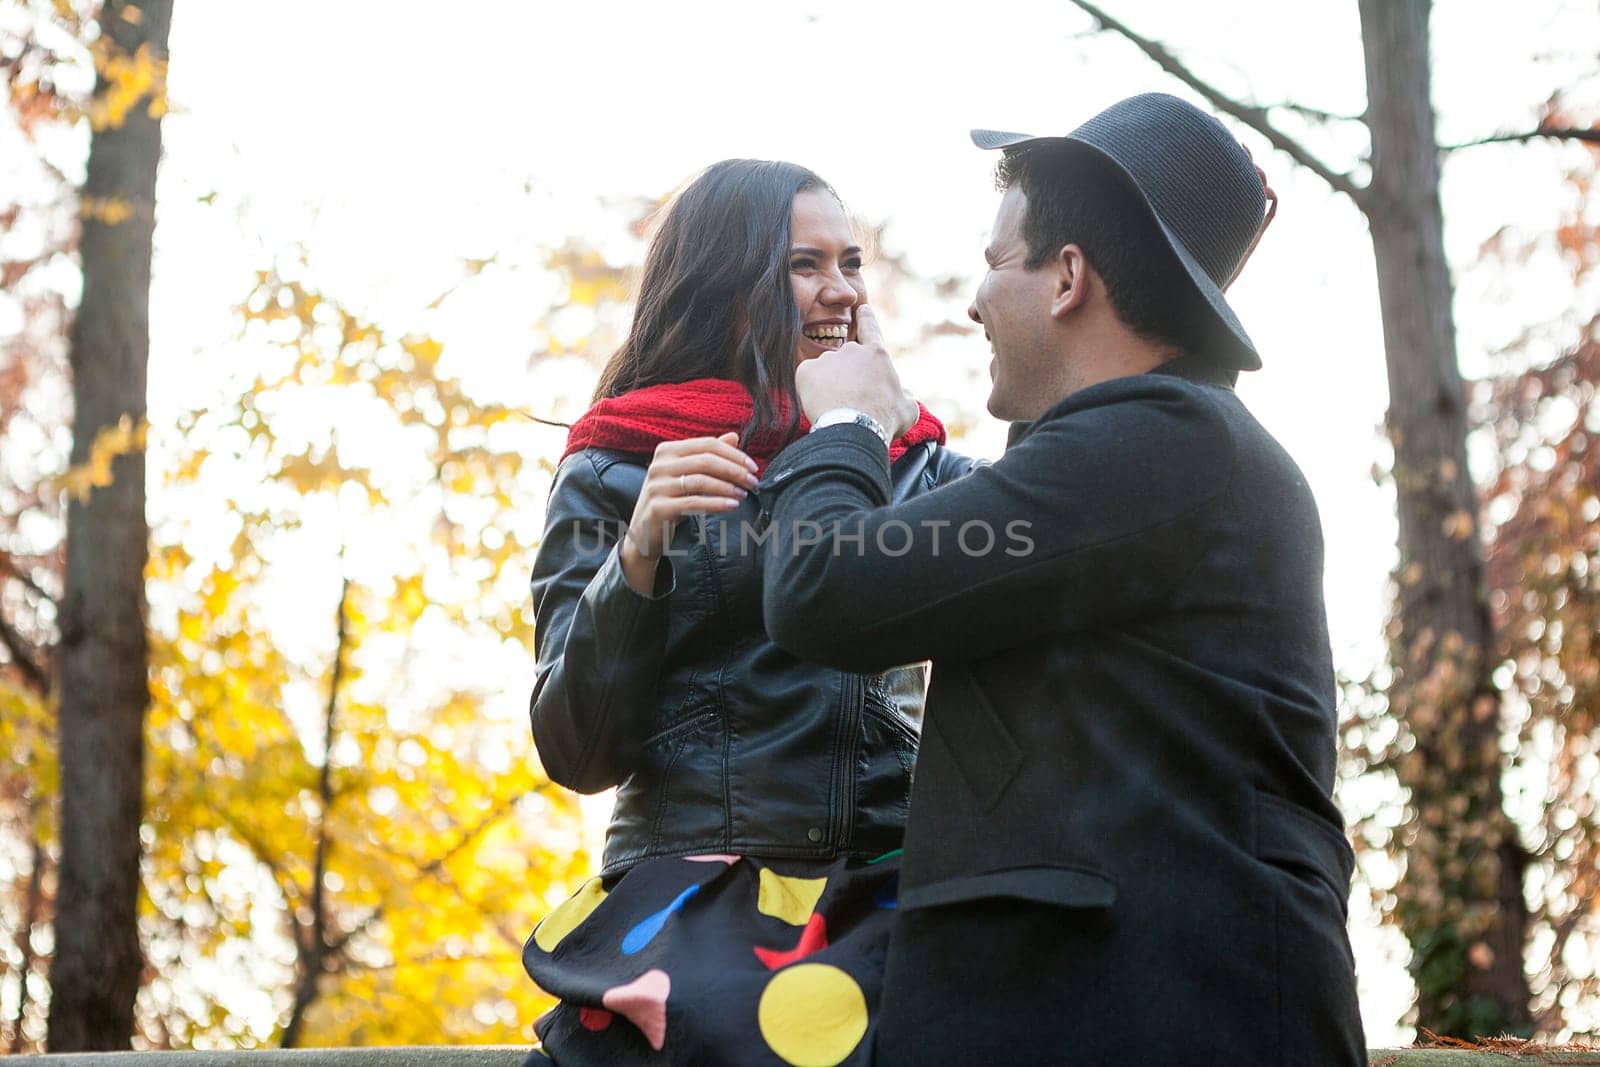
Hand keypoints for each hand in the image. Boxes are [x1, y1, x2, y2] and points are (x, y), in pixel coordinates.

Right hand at [619, 433, 758, 592]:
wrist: (644, 533)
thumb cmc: (671, 501)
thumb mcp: (688, 475)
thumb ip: (708, 455)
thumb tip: (734, 437)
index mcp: (667, 451)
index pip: (707, 445)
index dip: (734, 454)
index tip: (753, 467)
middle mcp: (659, 465)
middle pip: (705, 460)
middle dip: (734, 470)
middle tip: (753, 482)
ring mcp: (657, 486)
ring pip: (701, 480)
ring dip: (728, 487)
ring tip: (744, 495)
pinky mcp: (658, 507)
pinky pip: (694, 502)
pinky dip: (717, 503)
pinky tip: (732, 506)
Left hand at [794, 305, 918, 436]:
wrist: (854, 429)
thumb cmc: (884, 420)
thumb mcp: (907, 408)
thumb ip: (902, 394)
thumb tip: (900, 393)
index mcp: (877, 354)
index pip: (870, 328)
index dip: (866, 318)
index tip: (862, 309)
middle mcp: (851, 350)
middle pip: (845, 360)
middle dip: (846, 376)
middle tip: (850, 401)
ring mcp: (827, 359)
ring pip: (826, 371)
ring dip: (829, 385)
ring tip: (836, 408)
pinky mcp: (806, 371)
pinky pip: (807, 379)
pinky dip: (812, 391)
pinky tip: (821, 405)